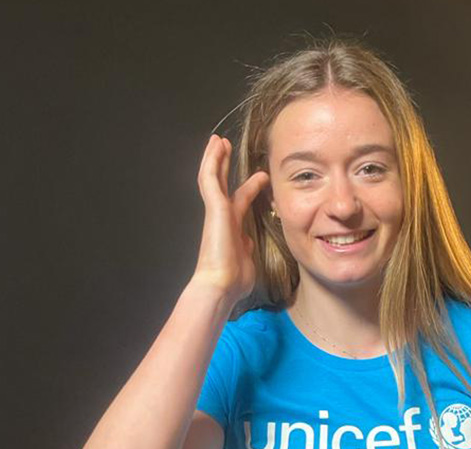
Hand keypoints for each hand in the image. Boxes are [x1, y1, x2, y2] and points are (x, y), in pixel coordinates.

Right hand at [193, 133, 270, 302]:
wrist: (220, 285)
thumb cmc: (233, 280)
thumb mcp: (246, 259)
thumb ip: (247, 247)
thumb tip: (249, 241)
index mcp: (232, 229)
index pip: (240, 201)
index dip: (249, 188)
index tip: (260, 178)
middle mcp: (222, 218)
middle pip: (223, 185)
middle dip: (225, 166)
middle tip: (227, 147)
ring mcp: (216, 212)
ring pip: (212, 177)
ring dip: (215, 158)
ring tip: (219, 140)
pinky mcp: (214, 208)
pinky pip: (210, 179)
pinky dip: (212, 161)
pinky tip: (216, 146)